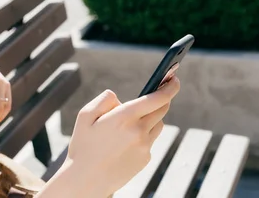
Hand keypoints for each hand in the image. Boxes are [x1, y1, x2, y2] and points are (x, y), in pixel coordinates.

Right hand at [65, 77, 180, 195]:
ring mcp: (144, 146)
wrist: (86, 180)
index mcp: (124, 117)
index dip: (169, 87)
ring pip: (158, 124)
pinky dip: (143, 135)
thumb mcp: (85, 116)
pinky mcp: (145, 159)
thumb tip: (120, 98)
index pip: (157, 98)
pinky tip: (125, 142)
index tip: (174, 79)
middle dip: (161, 99)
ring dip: (152, 118)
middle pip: (162, 109)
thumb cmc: (83, 146)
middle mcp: (138, 131)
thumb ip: (104, 100)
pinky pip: (150, 140)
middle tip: (157, 93)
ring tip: (133, 121)